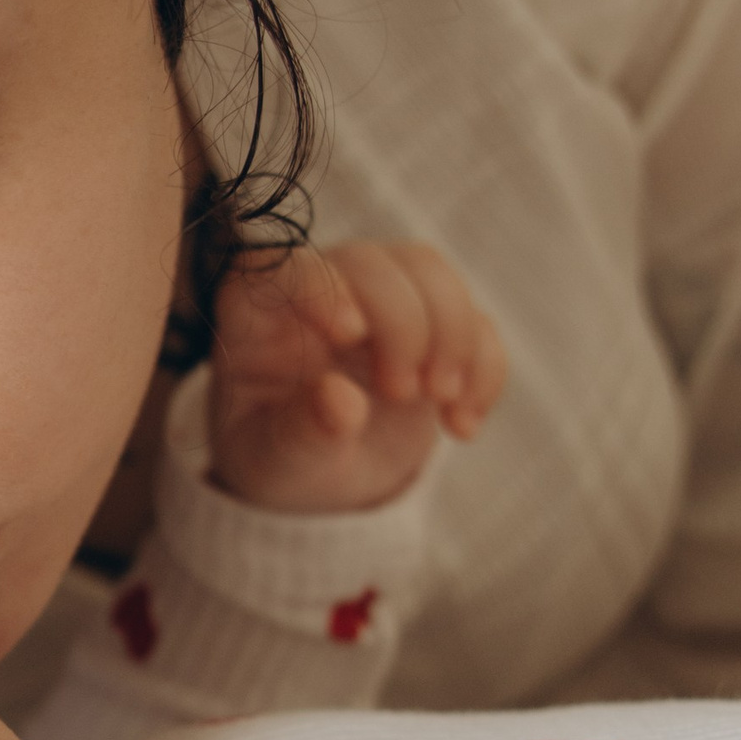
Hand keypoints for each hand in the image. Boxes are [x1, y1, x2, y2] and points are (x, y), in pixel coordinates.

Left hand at [206, 240, 507, 513]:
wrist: (322, 475)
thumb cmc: (279, 460)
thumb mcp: (277, 463)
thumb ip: (300, 433)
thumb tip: (338, 401)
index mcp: (257, 313)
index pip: (287, 269)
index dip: (322, 286)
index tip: (350, 333)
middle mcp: (320, 288)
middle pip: (373, 264)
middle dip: (404, 323)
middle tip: (404, 392)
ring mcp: (378, 297)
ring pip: (430, 273)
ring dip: (454, 335)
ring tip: (445, 403)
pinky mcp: (430, 322)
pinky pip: (472, 317)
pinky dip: (483, 368)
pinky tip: (462, 425)